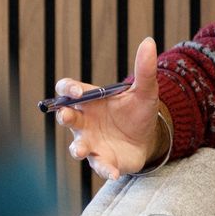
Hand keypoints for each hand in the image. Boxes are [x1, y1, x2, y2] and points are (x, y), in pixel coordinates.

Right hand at [54, 37, 165, 180]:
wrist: (150, 137)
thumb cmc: (139, 111)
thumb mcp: (146, 91)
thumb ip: (144, 69)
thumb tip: (149, 42)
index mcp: (90, 100)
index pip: (68, 91)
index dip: (67, 90)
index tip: (77, 92)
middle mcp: (84, 122)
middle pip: (67, 117)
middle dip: (64, 117)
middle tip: (66, 116)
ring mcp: (91, 142)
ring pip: (77, 146)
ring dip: (77, 148)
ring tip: (80, 150)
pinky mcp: (103, 160)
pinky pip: (99, 166)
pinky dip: (104, 170)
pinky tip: (112, 173)